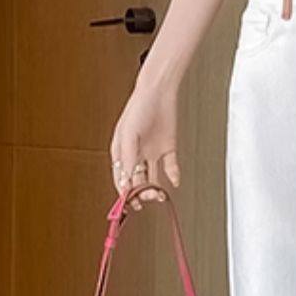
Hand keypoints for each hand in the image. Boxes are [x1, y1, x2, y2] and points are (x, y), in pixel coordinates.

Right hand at [109, 79, 179, 200]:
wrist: (159, 91)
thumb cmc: (138, 108)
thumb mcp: (128, 136)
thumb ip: (128, 161)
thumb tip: (126, 184)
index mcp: (122, 153)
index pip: (122, 180)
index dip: (125, 194)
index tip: (132, 204)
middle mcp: (136, 155)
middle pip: (137, 182)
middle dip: (142, 193)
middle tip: (150, 197)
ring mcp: (152, 153)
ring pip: (152, 178)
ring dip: (155, 189)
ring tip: (160, 195)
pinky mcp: (168, 148)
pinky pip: (170, 167)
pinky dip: (173, 176)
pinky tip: (174, 182)